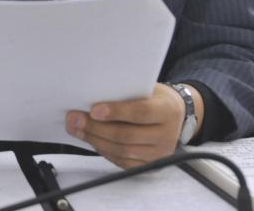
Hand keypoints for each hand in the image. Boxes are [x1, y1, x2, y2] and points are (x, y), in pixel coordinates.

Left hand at [66, 83, 201, 168]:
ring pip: (122, 151)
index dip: (116, 112)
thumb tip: (92, 98)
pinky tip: (92, 141)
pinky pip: (123, 162)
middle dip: (96, 128)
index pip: (141, 112)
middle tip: (75, 119)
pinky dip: (105, 151)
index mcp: (167, 110)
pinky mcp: (150, 165)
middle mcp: (166, 135)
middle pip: (127, 135)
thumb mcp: (148, 89)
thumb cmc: (156, 98)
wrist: (178, 115)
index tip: (94, 110)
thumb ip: (126, 93)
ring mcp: (159, 153)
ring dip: (95, 140)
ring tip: (77, 129)